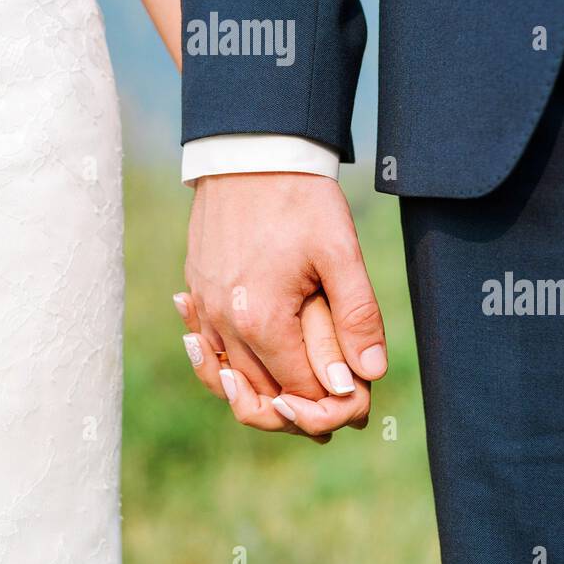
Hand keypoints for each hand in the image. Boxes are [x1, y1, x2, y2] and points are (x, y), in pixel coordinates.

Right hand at [179, 173, 387, 437]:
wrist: (250, 149)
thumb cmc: (300, 196)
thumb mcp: (340, 251)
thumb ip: (357, 316)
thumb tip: (368, 374)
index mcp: (262, 319)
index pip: (300, 391)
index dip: (332, 405)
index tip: (357, 403)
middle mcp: (224, 321)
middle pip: (260, 394)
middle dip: (296, 409)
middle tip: (329, 413)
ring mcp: (204, 305)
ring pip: (227, 376)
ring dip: (258, 394)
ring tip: (286, 402)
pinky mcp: (195, 287)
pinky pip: (206, 345)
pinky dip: (224, 362)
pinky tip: (240, 364)